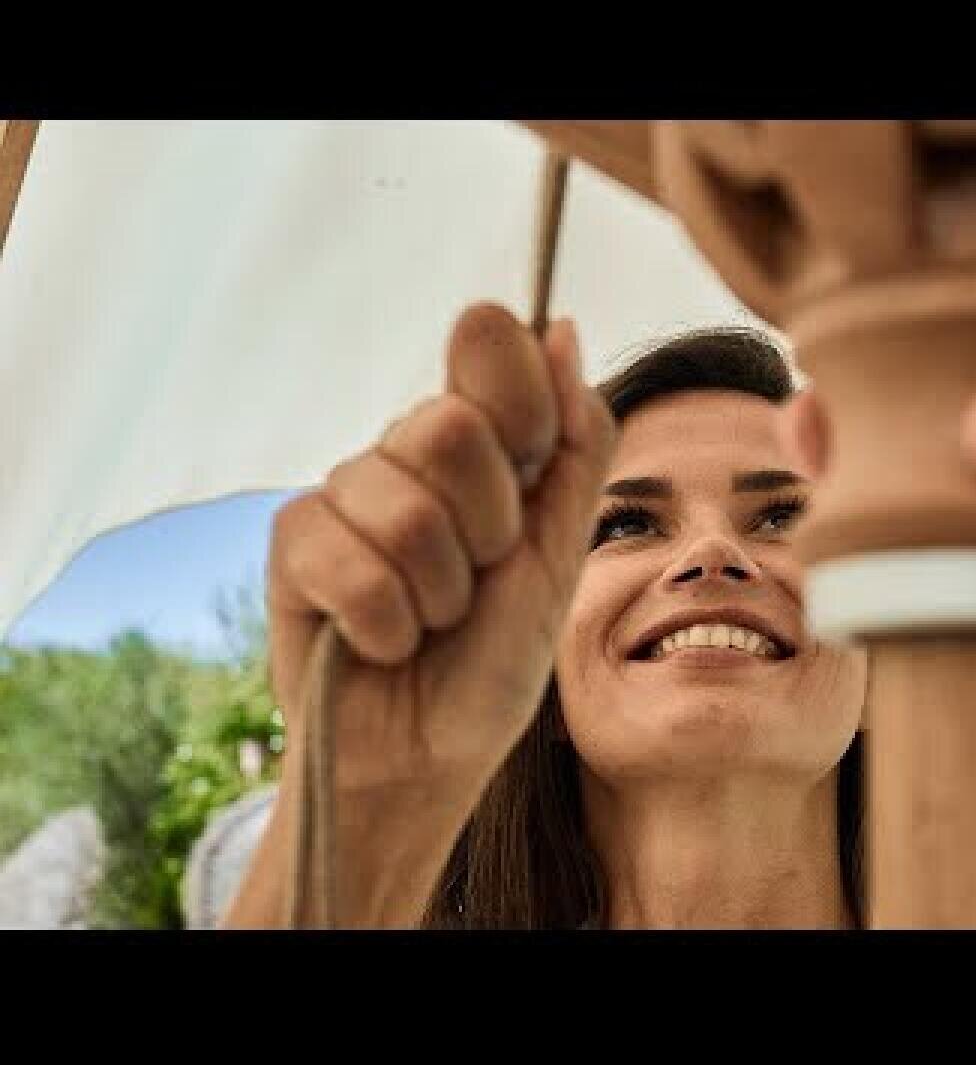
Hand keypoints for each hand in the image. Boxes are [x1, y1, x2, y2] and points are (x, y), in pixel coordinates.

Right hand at [234, 306, 613, 927]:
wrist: (427, 755)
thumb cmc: (494, 660)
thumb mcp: (559, 556)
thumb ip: (573, 446)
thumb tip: (561, 328)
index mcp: (486, 441)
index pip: (494, 343)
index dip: (523, 398)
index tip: (532, 463)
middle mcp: (410, 451)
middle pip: (454, 426)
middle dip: (489, 530)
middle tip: (480, 578)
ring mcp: (348, 492)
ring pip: (407, 508)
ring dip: (439, 593)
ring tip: (432, 620)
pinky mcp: (295, 543)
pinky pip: (349, 562)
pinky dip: (388, 625)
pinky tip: (383, 642)